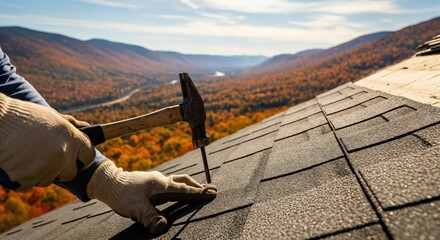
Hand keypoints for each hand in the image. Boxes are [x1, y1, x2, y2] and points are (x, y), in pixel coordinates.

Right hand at [0, 93, 95, 189]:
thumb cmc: (23, 117)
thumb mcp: (51, 116)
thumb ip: (70, 126)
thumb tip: (86, 127)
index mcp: (71, 138)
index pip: (88, 156)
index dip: (82, 158)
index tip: (77, 160)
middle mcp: (62, 155)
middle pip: (70, 173)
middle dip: (61, 169)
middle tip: (46, 158)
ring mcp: (46, 168)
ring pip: (48, 179)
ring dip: (39, 172)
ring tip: (26, 154)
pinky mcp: (28, 179)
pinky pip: (30, 183)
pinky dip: (23, 177)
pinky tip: (17, 162)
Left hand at [87, 160, 216, 234]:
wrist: (108, 182)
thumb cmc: (122, 194)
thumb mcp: (135, 208)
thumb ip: (150, 217)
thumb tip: (163, 226)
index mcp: (161, 185)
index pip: (184, 190)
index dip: (198, 193)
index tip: (212, 193)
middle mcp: (161, 180)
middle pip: (184, 181)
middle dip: (199, 186)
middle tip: (212, 189)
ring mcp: (156, 180)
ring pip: (178, 180)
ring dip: (190, 184)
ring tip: (200, 188)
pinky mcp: (151, 182)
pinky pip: (171, 182)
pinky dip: (180, 185)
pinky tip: (179, 189)